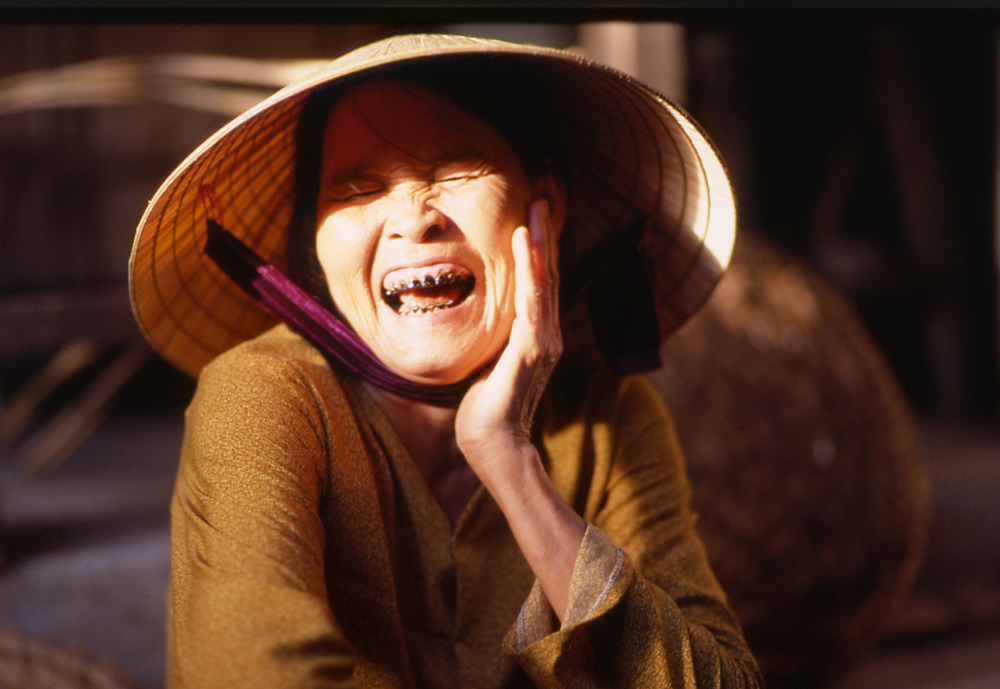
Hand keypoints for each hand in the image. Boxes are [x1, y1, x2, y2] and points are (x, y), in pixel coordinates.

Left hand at [455, 197, 562, 486]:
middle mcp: (547, 334)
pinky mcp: (532, 351)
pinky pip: (532, 301)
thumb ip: (494, 341)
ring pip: (543, 280)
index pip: (540, 282)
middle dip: (546, 232)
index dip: (540, 246)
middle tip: (543, 193)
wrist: (493, 445)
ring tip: (537, 206)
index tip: (534, 211)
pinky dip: (530, 269)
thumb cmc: (484, 410)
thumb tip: (480, 323)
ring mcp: (543, 342)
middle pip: (548, 273)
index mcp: (537, 336)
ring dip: (541, 240)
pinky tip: (526, 243)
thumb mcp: (488, 364)